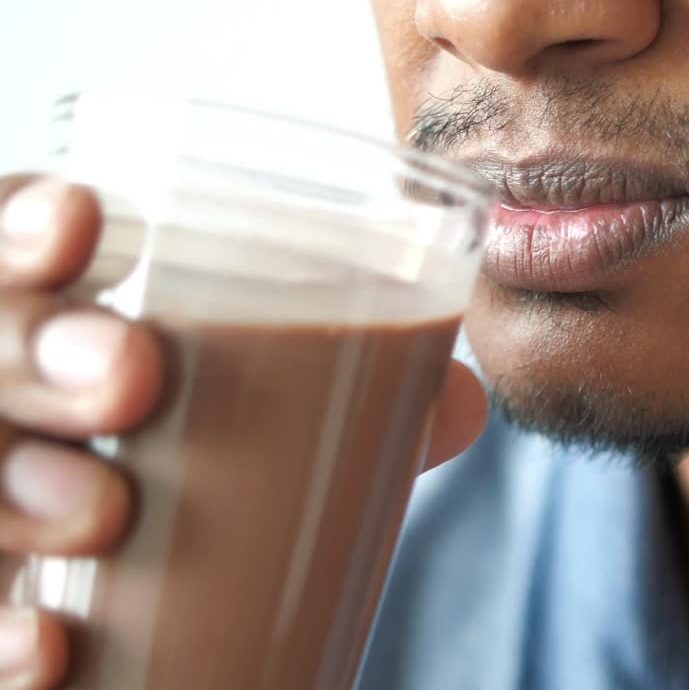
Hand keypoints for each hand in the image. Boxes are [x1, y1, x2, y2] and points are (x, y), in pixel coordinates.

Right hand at [0, 175, 487, 688]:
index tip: (85, 222)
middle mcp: (11, 383)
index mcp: (74, 310)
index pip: (20, 239)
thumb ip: (362, 385)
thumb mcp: (276, 410)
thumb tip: (462, 403)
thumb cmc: (212, 463)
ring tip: (104, 510)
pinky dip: (1, 639)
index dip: (28, 221)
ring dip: (16, 485)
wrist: (140, 590)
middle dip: (41, 346)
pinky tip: (53, 649)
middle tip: (131, 378)